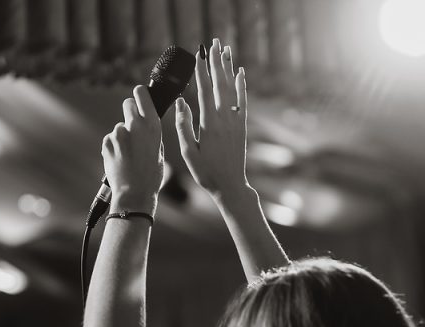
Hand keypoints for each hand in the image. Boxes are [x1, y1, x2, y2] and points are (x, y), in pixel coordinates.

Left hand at [102, 85, 162, 214]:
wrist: (134, 193)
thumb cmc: (151, 176)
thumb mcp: (159, 152)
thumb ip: (151, 134)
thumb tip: (144, 124)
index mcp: (152, 126)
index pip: (142, 95)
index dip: (140, 94)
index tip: (139, 95)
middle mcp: (135, 125)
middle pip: (128, 104)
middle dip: (130, 110)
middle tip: (133, 125)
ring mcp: (119, 134)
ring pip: (119, 126)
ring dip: (122, 136)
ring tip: (128, 155)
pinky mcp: (107, 142)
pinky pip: (111, 139)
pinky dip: (114, 146)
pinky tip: (120, 159)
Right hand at [175, 38, 248, 200]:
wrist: (230, 185)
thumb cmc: (206, 172)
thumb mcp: (188, 152)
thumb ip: (184, 126)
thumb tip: (181, 103)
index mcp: (208, 124)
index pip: (204, 91)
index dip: (202, 70)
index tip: (199, 54)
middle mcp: (224, 119)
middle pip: (219, 84)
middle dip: (216, 62)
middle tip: (213, 43)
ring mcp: (235, 121)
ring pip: (232, 89)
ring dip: (228, 68)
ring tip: (225, 50)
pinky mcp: (241, 126)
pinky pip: (242, 101)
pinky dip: (241, 86)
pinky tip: (240, 73)